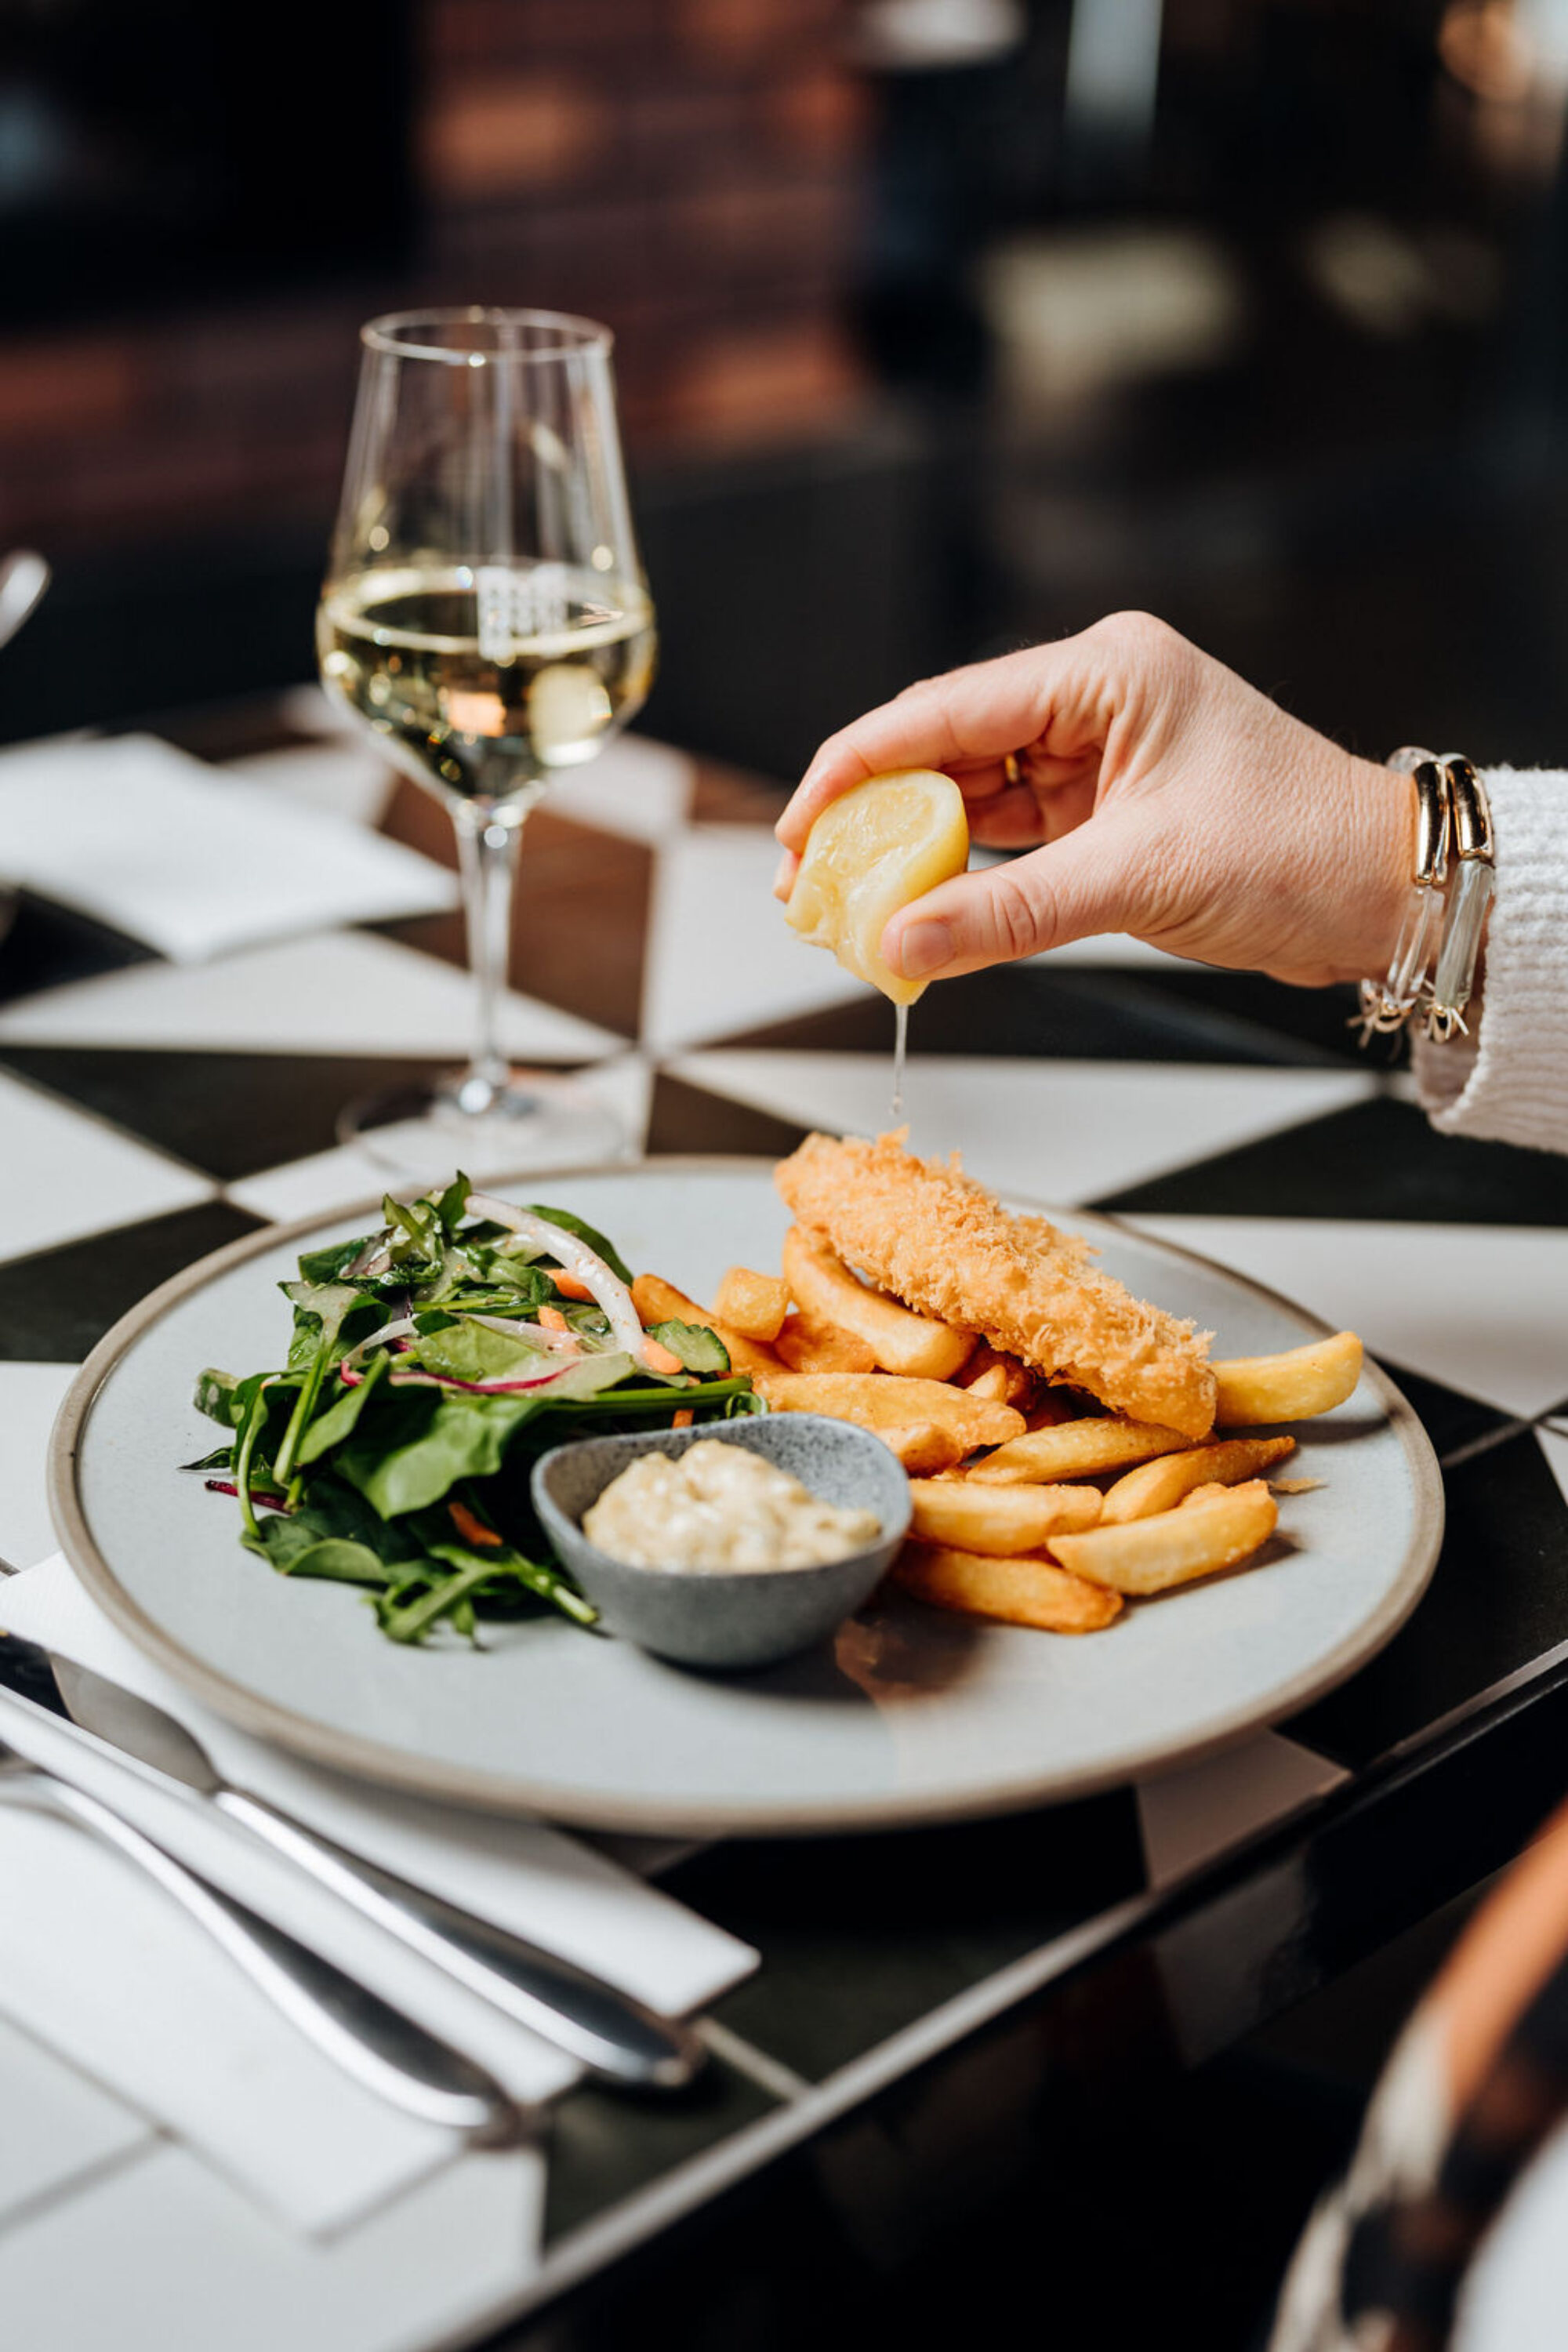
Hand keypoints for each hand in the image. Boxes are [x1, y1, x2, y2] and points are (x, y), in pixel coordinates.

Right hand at [774, 613, 1411, 990]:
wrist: (1383, 893)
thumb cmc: (1299, 851)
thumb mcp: (1138, 881)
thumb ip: (1007, 914)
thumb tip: (899, 946)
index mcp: (1104, 669)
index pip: (944, 710)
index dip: (856, 769)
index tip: (799, 829)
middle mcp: (1093, 695)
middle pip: (943, 749)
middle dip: (872, 817)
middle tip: (809, 882)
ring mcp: (1097, 751)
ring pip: (969, 795)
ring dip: (912, 850)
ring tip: (848, 904)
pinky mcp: (1105, 807)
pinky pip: (1008, 834)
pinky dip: (962, 874)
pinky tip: (916, 909)